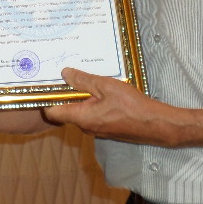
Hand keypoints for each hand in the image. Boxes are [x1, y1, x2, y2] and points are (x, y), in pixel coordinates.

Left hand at [43, 67, 179, 144]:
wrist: (154, 124)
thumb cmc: (130, 106)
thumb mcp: (105, 86)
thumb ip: (83, 80)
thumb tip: (64, 73)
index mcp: (81, 117)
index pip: (51, 112)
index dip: (48, 98)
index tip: (50, 82)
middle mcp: (85, 127)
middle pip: (65, 110)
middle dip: (66, 93)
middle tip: (70, 74)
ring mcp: (95, 129)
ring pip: (80, 111)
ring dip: (82, 97)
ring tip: (88, 79)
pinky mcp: (105, 128)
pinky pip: (92, 114)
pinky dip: (93, 102)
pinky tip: (102, 90)